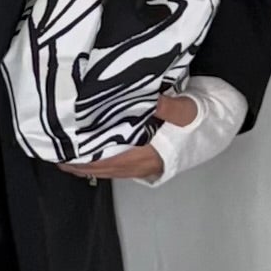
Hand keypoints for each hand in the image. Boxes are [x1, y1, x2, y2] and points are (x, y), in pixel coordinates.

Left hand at [62, 90, 198, 181]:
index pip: (111, 161)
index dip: (87, 160)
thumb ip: (171, 107)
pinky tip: (87, 155)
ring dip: (87, 165)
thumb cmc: (200, 119)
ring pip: (109, 169)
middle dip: (79, 164)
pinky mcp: (144, 161)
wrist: (216, 127)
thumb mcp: (189, 110)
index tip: (65, 154)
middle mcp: (143, 165)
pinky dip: (99, 162)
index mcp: (150, 155)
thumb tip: (153, 101)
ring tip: (65, 157)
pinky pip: (116, 165)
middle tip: (55, 155)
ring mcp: (144, 166)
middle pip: (104, 169)